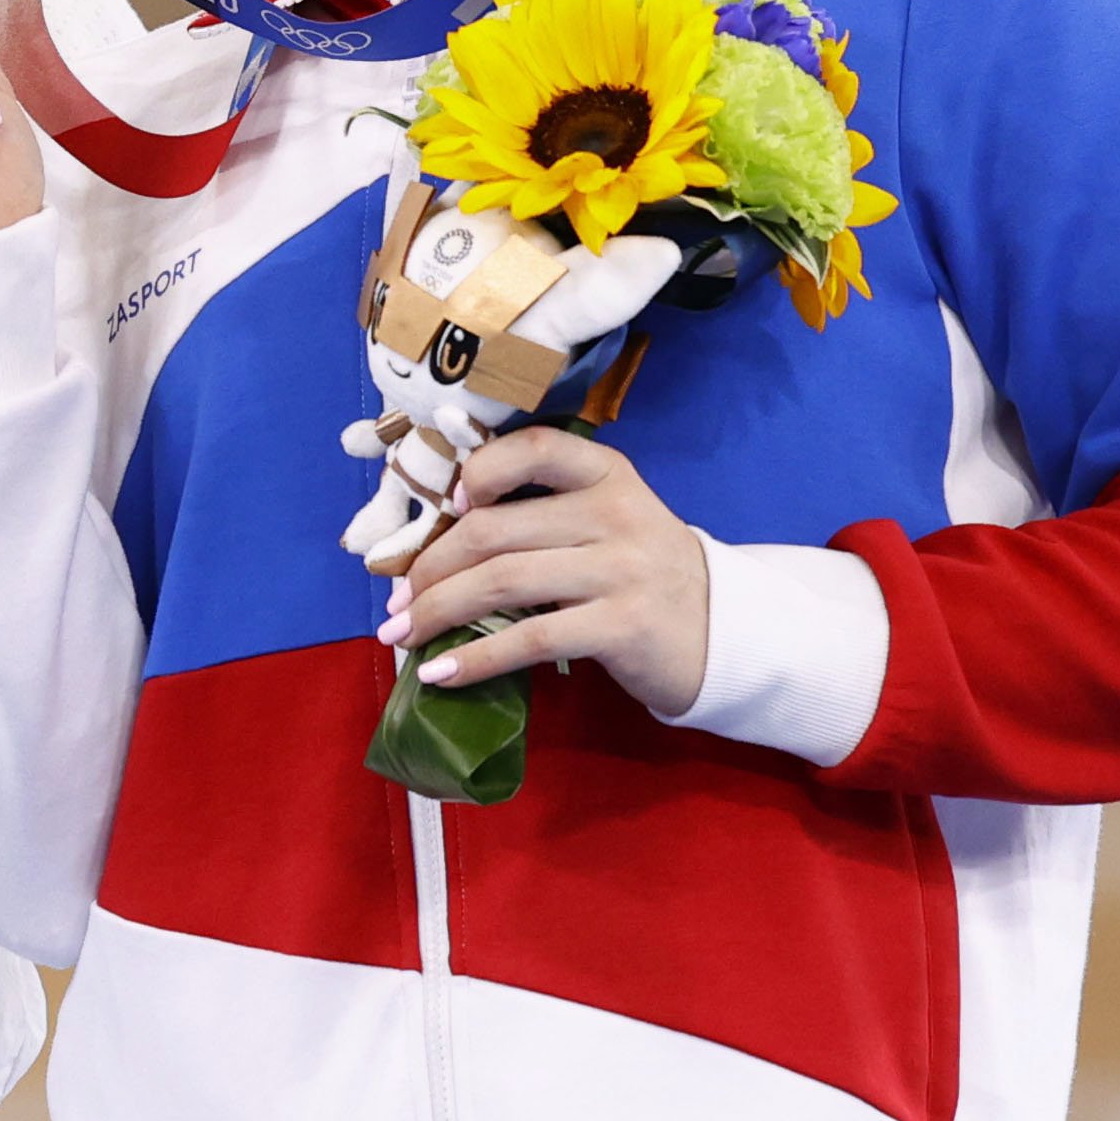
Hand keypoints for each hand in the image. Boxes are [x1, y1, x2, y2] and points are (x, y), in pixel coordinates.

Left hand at [380, 427, 709, 718]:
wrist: (722, 632)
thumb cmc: (638, 573)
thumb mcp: (604, 523)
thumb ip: (540, 516)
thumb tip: (435, 543)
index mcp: (605, 474)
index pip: (532, 447)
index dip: (477, 472)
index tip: (444, 509)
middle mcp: (614, 513)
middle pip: (493, 530)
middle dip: (429, 567)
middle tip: (397, 600)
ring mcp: (622, 569)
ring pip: (502, 581)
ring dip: (437, 611)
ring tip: (401, 635)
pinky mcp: (623, 626)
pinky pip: (530, 639)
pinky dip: (474, 658)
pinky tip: (440, 672)